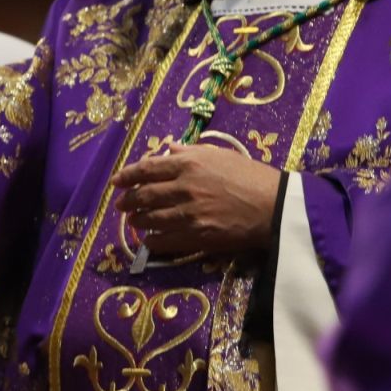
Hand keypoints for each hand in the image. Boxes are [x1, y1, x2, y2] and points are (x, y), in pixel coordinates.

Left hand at [112, 143, 281, 257]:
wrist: (275, 205)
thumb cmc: (251, 176)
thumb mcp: (220, 155)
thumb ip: (191, 152)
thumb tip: (168, 149)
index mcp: (189, 163)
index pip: (147, 169)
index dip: (127, 176)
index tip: (116, 182)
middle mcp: (184, 187)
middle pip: (144, 195)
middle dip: (128, 200)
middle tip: (121, 205)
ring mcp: (188, 213)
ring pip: (150, 219)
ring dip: (137, 221)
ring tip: (133, 221)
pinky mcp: (196, 236)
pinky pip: (164, 240)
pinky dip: (152, 241)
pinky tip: (148, 240)